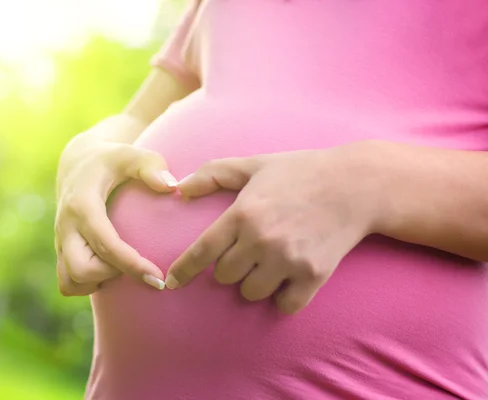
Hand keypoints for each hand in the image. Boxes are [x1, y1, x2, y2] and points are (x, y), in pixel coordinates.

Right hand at [55, 116, 178, 295]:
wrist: (78, 163)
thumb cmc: (111, 160)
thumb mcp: (130, 155)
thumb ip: (151, 166)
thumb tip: (172, 187)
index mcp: (82, 205)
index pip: (105, 244)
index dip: (132, 265)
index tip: (158, 277)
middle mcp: (65, 226)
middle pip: (81, 270)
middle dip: (111, 275)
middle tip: (136, 266)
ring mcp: (59, 241)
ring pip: (70, 283)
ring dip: (98, 283)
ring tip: (121, 268)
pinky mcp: (60, 250)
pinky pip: (68, 283)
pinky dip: (88, 285)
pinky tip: (110, 270)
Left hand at [166, 143, 381, 313]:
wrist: (355, 184)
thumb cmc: (301, 171)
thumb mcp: (255, 164)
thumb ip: (214, 173)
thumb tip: (179, 188)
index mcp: (243, 213)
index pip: (202, 251)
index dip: (183, 270)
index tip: (171, 282)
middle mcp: (261, 240)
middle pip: (225, 276)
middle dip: (230, 267)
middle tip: (247, 252)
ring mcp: (288, 260)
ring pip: (251, 292)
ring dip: (254, 283)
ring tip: (268, 264)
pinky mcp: (313, 276)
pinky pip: (284, 304)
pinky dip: (282, 297)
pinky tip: (288, 279)